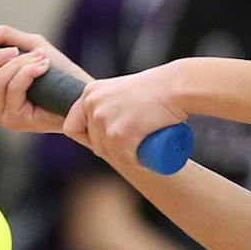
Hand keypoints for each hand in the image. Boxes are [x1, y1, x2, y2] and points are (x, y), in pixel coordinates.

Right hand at [0, 24, 85, 136]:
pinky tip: (42, 68)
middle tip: (17, 50)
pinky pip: (12, 88)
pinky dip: (27, 72)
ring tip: (41, 62)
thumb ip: (4, 37)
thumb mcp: (32, 44)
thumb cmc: (59, 72)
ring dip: (19, 64)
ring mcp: (2, 114)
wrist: (81, 93)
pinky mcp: (15, 120)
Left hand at [61, 62, 192, 171]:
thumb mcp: (122, 89)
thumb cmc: (157, 88)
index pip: (72, 126)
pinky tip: (144, 159)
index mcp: (89, 93)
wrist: (178, 86)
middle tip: (133, 146)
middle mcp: (92, 105)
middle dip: (111, 150)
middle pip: (94, 143)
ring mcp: (104, 120)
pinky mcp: (120, 134)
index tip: (106, 140)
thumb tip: (102, 121)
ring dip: (125, 157)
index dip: (87, 138)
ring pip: (109, 153)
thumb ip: (109, 99)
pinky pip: (124, 159)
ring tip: (142, 151)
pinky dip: (135, 162)